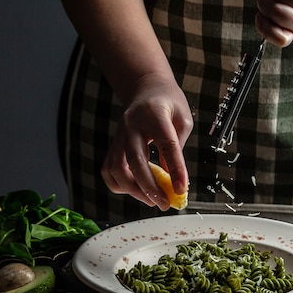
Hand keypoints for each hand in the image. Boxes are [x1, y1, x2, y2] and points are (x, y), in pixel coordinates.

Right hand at [101, 75, 192, 209]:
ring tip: (152, 200)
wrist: (145, 88)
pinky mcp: (113, 144)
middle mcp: (132, 125)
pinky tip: (136, 190)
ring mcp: (119, 135)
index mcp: (154, 114)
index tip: (181, 189)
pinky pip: (109, 170)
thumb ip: (178, 146)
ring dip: (133, 190)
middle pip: (135, 161)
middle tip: (165, 204)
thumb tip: (172, 179)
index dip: (175, 169)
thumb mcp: (183, 118)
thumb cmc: (169, 104)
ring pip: (117, 168)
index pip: (166, 145)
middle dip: (150, 188)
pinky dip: (120, 185)